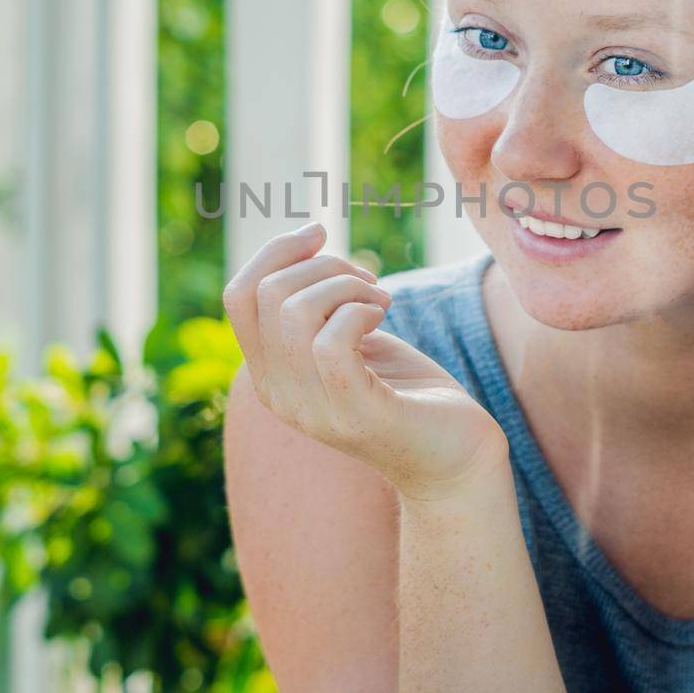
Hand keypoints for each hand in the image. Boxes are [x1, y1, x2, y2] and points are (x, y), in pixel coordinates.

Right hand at [222, 222, 507, 499]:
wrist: (455, 458)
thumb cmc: (406, 390)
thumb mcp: (349, 341)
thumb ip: (317, 307)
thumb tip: (306, 241)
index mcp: (270, 377)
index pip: (238, 297)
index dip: (276, 252)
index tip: (320, 235)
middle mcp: (280, 397)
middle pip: (268, 295)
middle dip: (323, 265)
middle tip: (367, 281)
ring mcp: (314, 410)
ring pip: (295, 312)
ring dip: (345, 286)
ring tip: (379, 300)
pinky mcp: (356, 414)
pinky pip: (331, 342)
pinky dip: (360, 311)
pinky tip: (383, 316)